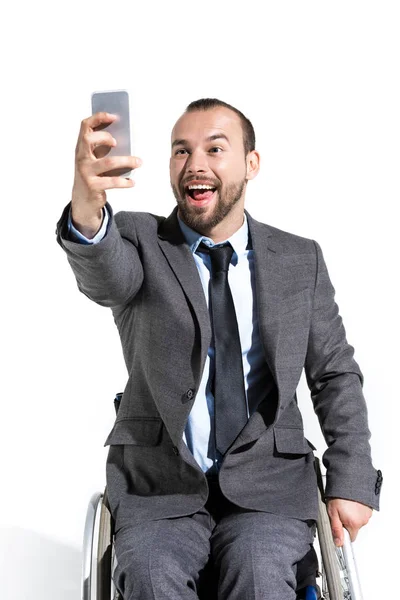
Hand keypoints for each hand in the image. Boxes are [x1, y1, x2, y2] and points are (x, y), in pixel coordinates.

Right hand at [71, 112, 141, 236]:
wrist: (83, 199)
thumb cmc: (94, 174)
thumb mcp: (96, 159)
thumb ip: (104, 147)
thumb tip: (126, 135)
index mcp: (82, 147)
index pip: (85, 126)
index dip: (98, 118)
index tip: (114, 116)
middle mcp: (81, 157)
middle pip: (89, 140)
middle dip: (105, 137)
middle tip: (117, 142)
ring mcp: (85, 172)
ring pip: (108, 163)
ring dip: (126, 161)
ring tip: (139, 162)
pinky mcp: (93, 186)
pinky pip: (112, 182)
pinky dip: (125, 182)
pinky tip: (132, 181)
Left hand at [326, 498, 372, 545]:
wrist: (348, 480)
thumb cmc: (339, 495)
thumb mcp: (332, 512)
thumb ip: (336, 529)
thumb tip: (338, 543)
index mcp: (353, 523)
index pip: (350, 538)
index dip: (344, 535)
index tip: (340, 534)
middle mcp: (362, 520)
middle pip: (354, 529)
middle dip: (347, 523)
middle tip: (339, 512)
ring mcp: (367, 514)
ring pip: (358, 521)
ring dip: (352, 516)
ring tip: (344, 505)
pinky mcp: (369, 508)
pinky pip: (362, 513)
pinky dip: (357, 510)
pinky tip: (351, 503)